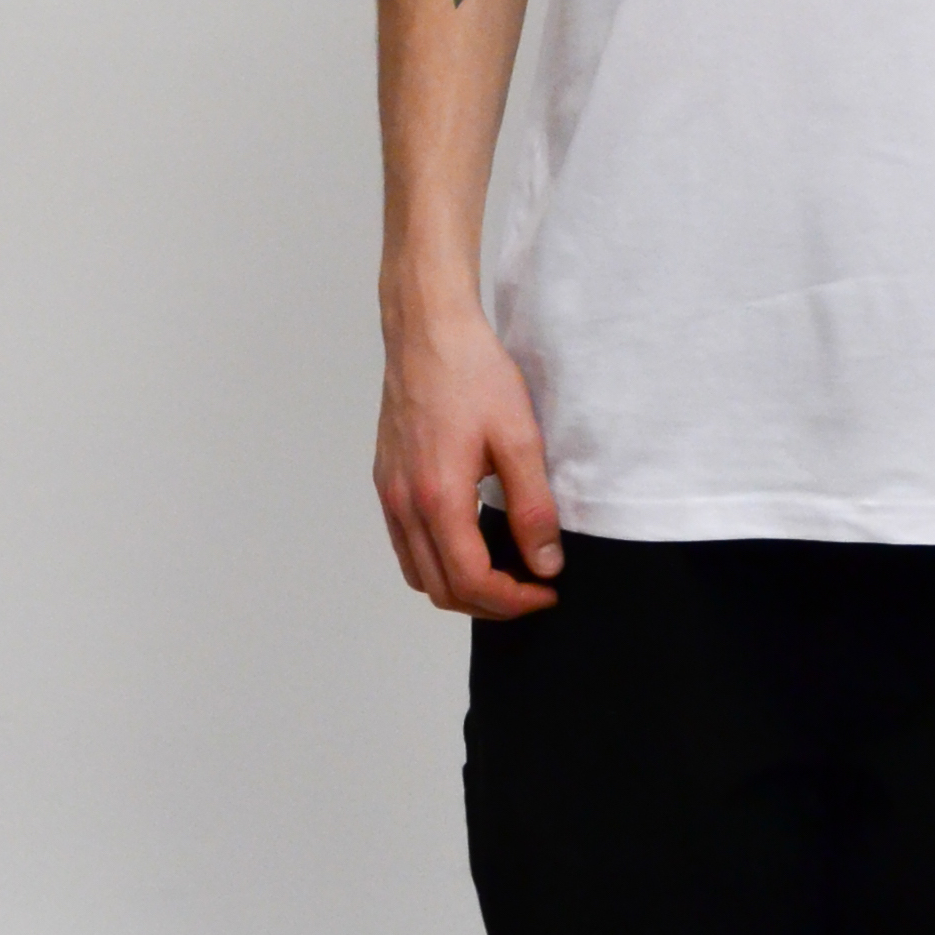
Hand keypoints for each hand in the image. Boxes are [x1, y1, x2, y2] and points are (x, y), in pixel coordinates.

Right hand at [374, 309, 562, 617]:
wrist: (427, 330)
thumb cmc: (472, 373)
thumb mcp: (519, 437)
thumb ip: (532, 507)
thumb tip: (546, 564)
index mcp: (439, 498)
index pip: (472, 581)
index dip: (514, 601)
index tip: (547, 592)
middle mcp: (406, 505)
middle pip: (441, 590)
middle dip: (490, 604)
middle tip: (532, 590)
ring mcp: (391, 494)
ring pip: (418, 574)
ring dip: (461, 589)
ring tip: (505, 575)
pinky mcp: (387, 480)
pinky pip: (406, 546)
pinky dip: (437, 563)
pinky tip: (469, 544)